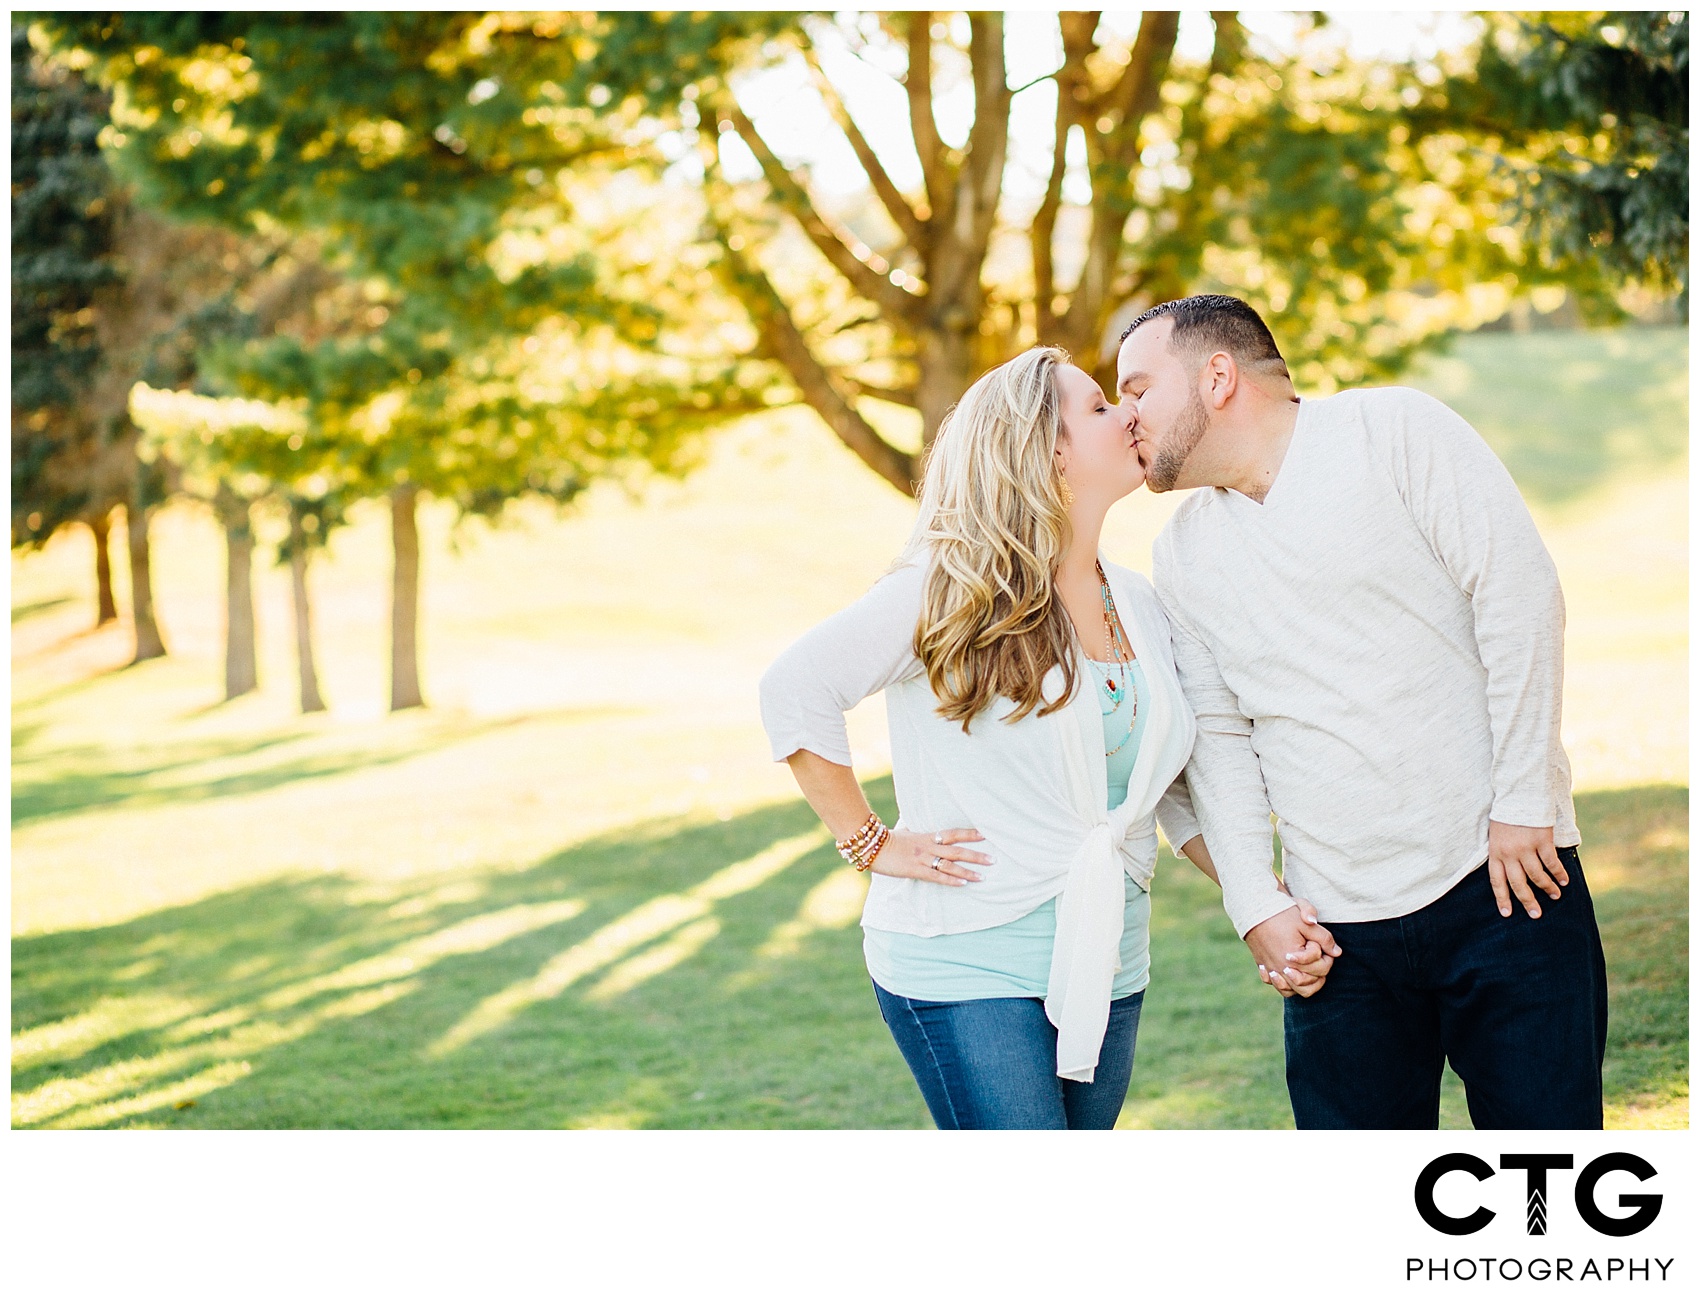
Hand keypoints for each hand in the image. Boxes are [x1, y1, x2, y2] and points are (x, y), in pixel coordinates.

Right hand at [869, 827, 990, 886]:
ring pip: (950, 865)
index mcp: (927, 836)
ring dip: (967, 871)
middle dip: (976, 855)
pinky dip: (950, 881)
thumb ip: (916, 832)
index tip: (985, 834)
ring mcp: (923, 859)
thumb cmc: (888, 840)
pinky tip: (963, 884)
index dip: (969, 833)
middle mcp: (929, 846)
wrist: (871, 846)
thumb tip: (920, 829)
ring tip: (983, 876)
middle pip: (957, 850)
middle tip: (993, 859)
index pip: (953, 833)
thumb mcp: (906, 832)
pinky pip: (936, 876)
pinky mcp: (915, 871)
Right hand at [1245, 902, 1340, 997]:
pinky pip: (1278, 987)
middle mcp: (1282, 969)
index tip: (1314, 940)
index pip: (1321, 968)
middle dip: (1318, 969)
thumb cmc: (1281, 913)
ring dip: (1304, 982)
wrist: (1253, 909)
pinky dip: (1287, 984)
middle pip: (1310, 984)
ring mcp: (1271, 970)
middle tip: (1314, 951)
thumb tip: (1337, 953)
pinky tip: (1290, 972)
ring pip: (1294, 991)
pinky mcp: (1264, 968)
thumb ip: (1324, 938)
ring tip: (1307, 968)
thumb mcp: (1306, 923)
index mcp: (1294, 959)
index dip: (1324, 953)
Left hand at [1487, 820, 1567, 918]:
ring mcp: (1526, 848)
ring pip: (1537, 876)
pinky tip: (1564, 880)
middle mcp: (1509, 853)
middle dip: (1527, 901)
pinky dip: (1558, 873)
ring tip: (1555, 896)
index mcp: (1495, 853)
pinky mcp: (1542, 841)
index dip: (1502, 898)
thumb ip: (1502, 854)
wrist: (1519, 796)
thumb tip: (1510, 875)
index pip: (1496, 881)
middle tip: (1536, 914)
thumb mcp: (1496, 836)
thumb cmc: (1506, 817)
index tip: (1507, 914)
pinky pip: (1551, 863)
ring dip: (1547, 888)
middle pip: (1518, 883)